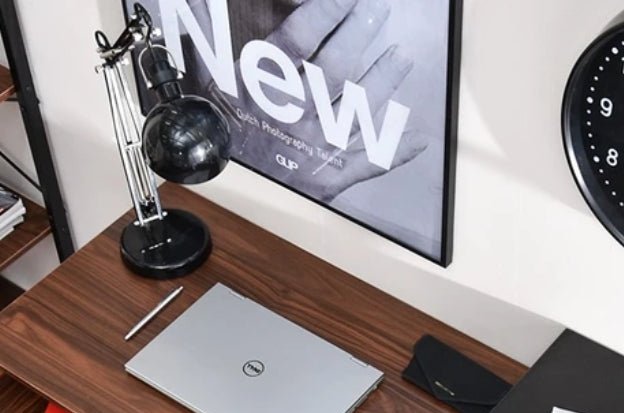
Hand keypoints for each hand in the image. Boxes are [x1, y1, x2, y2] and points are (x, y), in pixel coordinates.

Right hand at [186, 0, 426, 202]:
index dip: (327, 12)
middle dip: (360, 36)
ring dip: (384, 81)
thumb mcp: (205, 73)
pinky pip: (369, 164)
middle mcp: (293, 117)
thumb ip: (209, 31)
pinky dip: (396, 153)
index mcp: (262, 90)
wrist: (216, 185)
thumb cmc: (214, 125)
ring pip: (358, 109)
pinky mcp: (330, 178)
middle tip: (378, 12)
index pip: (300, 40)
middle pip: (336, 70)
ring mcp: (315, 148)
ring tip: (400, 58)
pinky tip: (418, 139)